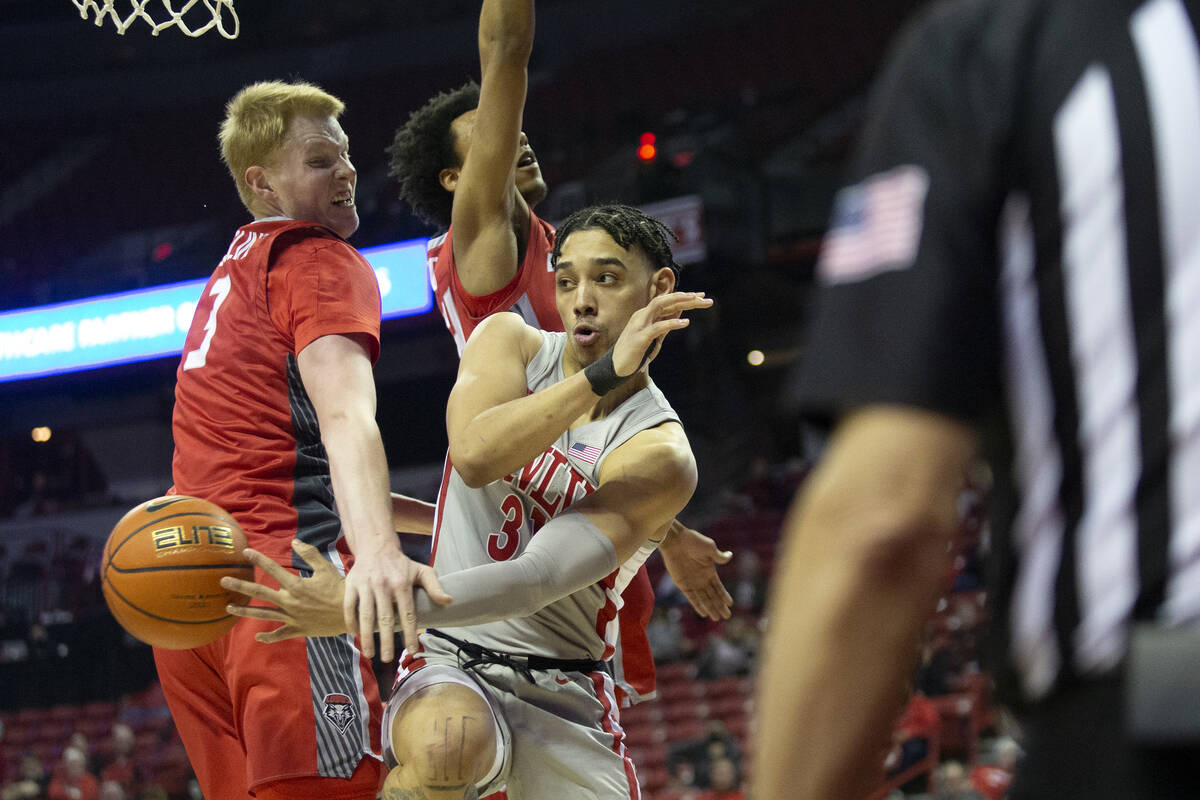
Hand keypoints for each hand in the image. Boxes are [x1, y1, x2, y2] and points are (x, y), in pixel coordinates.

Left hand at [221, 540, 349, 640]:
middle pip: (260, 592)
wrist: (350, 614)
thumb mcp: (326, 568)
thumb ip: (309, 554)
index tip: (245, 552)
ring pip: (263, 614)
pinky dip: (268, 637)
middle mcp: (290, 601)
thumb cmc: (339, 589)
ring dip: (244, 611)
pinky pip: (279, 634)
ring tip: (229, 608)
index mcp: (296, 585)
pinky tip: (257, 637)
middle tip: (223, 581)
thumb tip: (295, 542)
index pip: (273, 569)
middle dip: (240, 585)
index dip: (258, 559)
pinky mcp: (298, 629)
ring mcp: (292, 617)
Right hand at [343, 542, 451, 661]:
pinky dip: (351, 621)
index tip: (411, 650)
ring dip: (367, 636)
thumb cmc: (401, 564)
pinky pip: (349, 606)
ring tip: (370, 653)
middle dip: (386, 641)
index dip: (410, 633)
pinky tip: (355, 634)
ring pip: (366, 615)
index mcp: (402, 584)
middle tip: (387, 659)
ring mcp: (366, 585)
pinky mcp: (351, 584)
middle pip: (385, 618)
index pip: (408, 614)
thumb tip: (448, 601)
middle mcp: (384, 585)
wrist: (376, 545)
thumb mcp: (421, 571)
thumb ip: (434, 587)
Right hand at [612, 292, 711, 376]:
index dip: (685, 298)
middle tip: (705, 297)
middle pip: (666, 299)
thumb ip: (665, 324)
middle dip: (686, 297)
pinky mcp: (639, 337)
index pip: (667, 302)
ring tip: (696, 301)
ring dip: (679, 302)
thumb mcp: (654, 338)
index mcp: (646, 316)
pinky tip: (686, 322)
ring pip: (660, 305)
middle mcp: (642, 316)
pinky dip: (672, 323)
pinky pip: (658, 327)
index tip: (702, 296)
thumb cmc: (635, 355)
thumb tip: (680, 313)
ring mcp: (639, 325)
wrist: (614, 369)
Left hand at [658, 520, 732, 619]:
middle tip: (727, 616)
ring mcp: (692, 582)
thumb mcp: (709, 547)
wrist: (675, 540)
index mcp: (709, 570)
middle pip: (712, 596)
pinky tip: (703, 613)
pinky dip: (697, 605)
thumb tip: (730, 556)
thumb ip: (719, 556)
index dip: (724, 596)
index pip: (718, 587)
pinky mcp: (682, 583)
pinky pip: (691, 597)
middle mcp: (702, 578)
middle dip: (719, 606)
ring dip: (710, 608)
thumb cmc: (693, 541)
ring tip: (716, 618)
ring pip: (704, 599)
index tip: (730, 604)